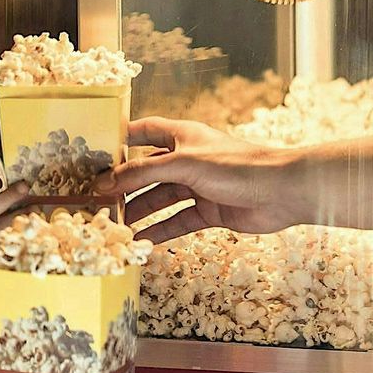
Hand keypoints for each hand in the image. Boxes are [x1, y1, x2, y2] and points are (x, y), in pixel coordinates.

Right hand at [97, 117, 303, 242]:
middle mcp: (187, 159)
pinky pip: (177, 221)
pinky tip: (140, 241)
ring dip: (138, 211)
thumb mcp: (184, 164)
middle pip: (146, 171)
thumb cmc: (237, 166)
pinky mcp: (209, 211)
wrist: (282, 191)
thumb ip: (142, 173)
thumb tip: (104, 183)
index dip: (118, 139)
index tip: (91, 152)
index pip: (142, 131)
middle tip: (95, 200)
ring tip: (113, 225)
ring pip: (160, 198)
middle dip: (122, 184)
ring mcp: (198, 186)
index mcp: (182, 135)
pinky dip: (160, 230)